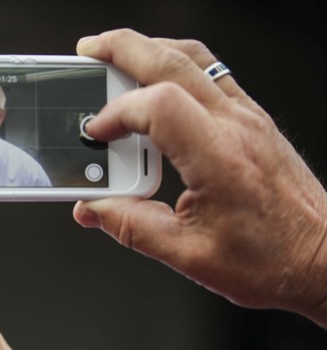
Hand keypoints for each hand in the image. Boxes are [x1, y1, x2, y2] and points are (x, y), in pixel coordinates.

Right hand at [73, 29, 326, 327]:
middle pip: (172, 61)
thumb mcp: (188, 255)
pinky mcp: (252, 120)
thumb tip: (92, 210)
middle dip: (121, 49)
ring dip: (149, 50)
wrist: (323, 257)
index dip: (116, 113)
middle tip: (87, 51)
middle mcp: (237, 126)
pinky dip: (174, 64)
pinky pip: (210, 73)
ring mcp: (248, 117)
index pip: (158, 105)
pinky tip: (154, 82)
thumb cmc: (271, 259)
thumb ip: (131, 227)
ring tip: (114, 58)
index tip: (96, 134)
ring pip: (194, 58)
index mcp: (220, 159)